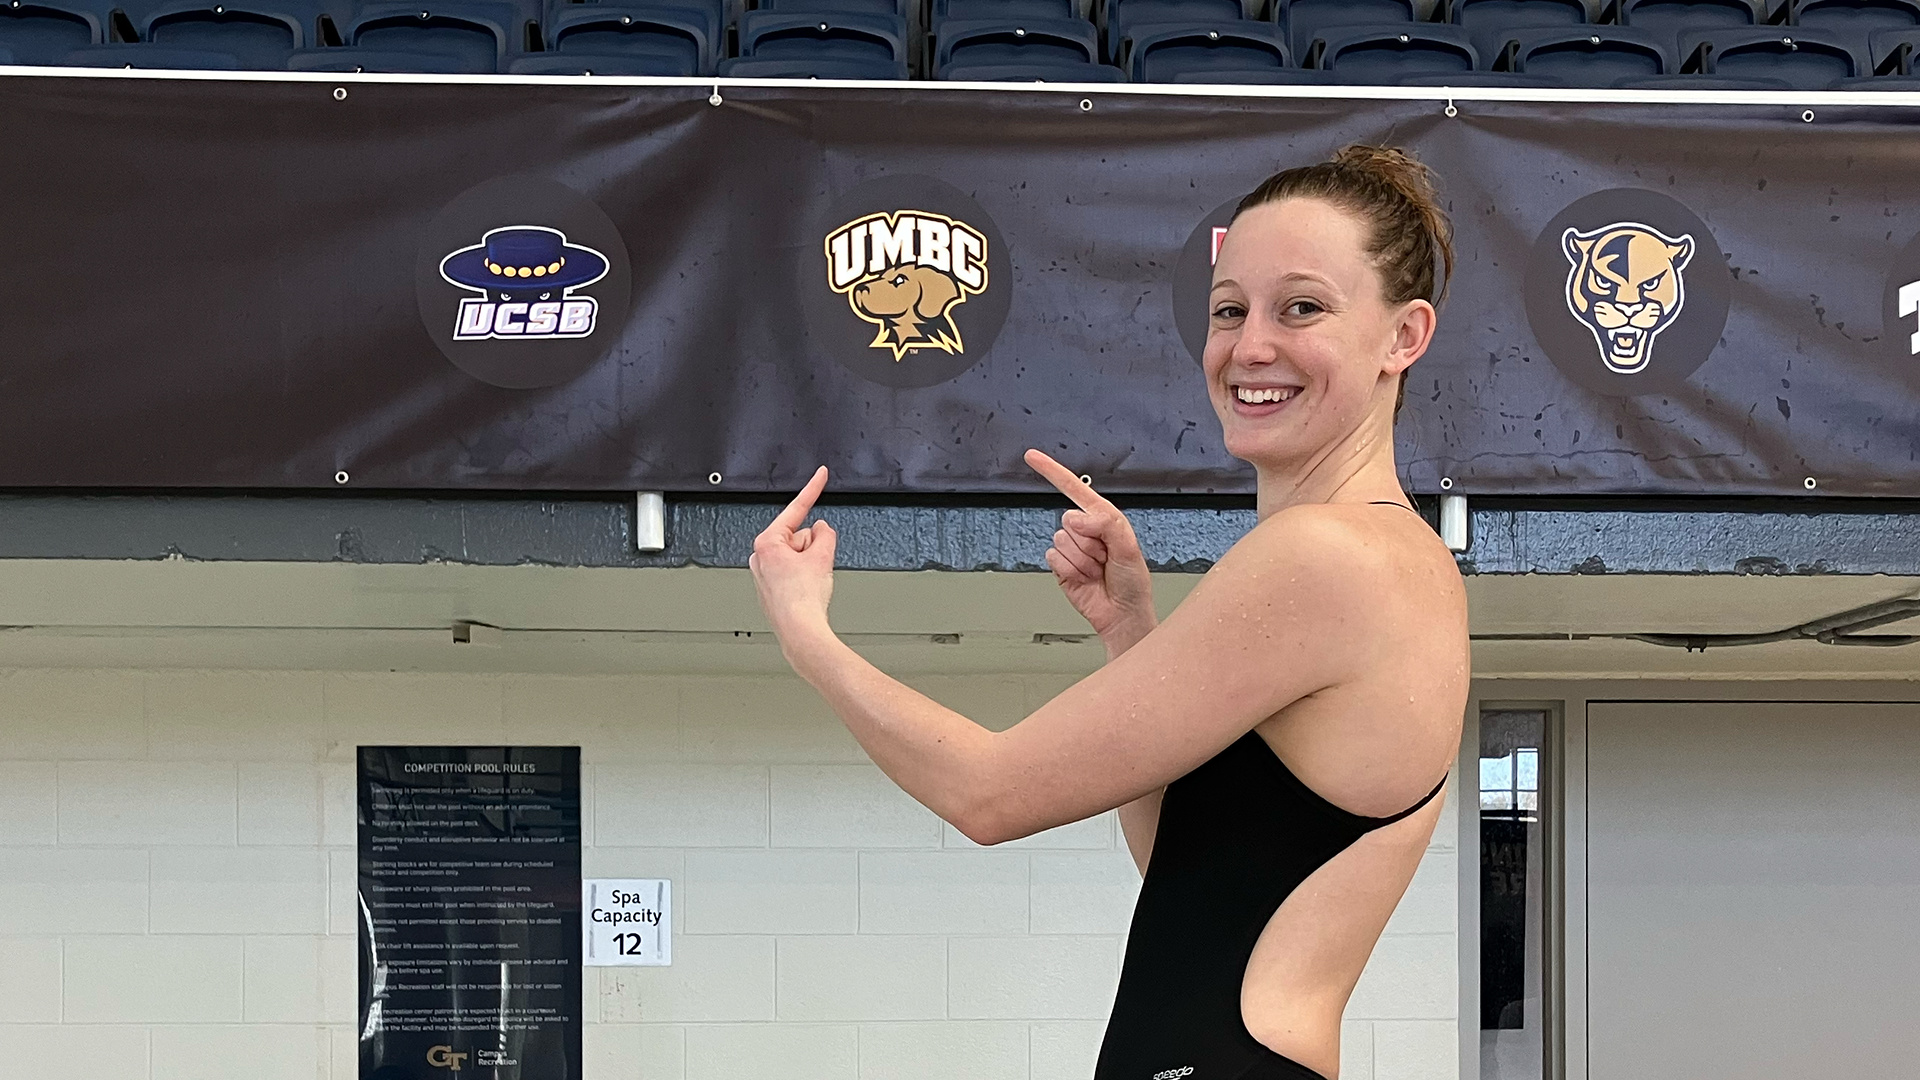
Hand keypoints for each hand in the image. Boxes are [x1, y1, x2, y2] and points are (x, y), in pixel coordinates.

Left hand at [749, 466, 837, 653]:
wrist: (800, 631)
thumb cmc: (802, 600)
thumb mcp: (822, 556)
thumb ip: (825, 534)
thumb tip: (822, 529)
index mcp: (767, 543)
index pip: (795, 509)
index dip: (812, 490)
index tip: (820, 474)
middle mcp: (760, 556)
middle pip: (799, 536)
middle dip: (813, 546)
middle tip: (819, 565)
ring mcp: (764, 573)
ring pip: (798, 555)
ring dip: (809, 563)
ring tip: (812, 583)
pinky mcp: (771, 588)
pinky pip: (793, 571)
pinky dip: (803, 576)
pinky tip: (806, 591)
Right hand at [1024, 449, 1155, 654]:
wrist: (1121, 615)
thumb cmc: (1132, 582)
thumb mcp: (1129, 547)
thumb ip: (1106, 524)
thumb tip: (1077, 518)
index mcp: (1103, 518)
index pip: (1074, 489)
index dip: (1052, 471)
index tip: (1032, 457)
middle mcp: (1085, 530)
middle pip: (1069, 519)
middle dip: (1088, 542)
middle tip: (1104, 558)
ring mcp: (1071, 549)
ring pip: (1061, 540)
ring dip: (1082, 560)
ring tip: (1097, 571)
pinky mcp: (1060, 567)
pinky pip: (1053, 558)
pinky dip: (1070, 570)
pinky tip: (1084, 579)